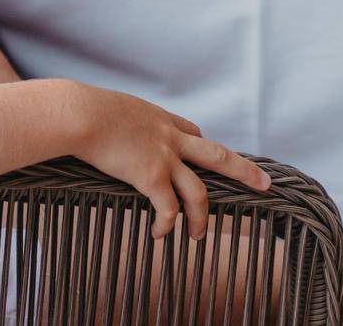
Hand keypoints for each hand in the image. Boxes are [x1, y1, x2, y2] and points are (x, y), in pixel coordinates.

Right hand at [75, 85, 270, 239]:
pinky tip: (158, 234)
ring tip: (198, 235)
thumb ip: (112, 118)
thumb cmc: (79, 108)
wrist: (78, 114)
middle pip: (217, 155)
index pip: (191, 130)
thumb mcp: (105, 106)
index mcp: (158, 118)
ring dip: (202, 217)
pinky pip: (167, 208)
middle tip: (264, 183)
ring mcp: (163, 157)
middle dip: (243, 171)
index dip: (201, 144)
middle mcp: (168, 137)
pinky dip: (166, 224)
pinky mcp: (150, 176)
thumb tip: (93, 122)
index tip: (204, 154)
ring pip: (199, 191)